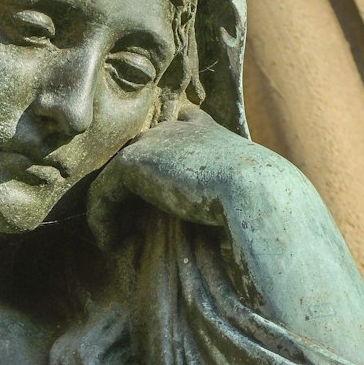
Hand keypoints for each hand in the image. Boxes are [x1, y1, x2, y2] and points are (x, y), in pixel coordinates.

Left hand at [87, 107, 301, 244]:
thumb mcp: (247, 194)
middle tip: (130, 225)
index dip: (170, 148)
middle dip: (134, 184)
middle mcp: (179, 129)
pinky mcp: (133, 161)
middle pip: (143, 149)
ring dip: (112, 209)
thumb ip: (228, 196)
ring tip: (116, 238)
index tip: (161, 183)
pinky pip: (103, 192)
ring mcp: (154, 141)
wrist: (256, 192)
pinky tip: (112, 243)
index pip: (187, 121)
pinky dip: (102, 220)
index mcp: (210, 133)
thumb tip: (227, 226)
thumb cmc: (261, 203)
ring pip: (119, 175)